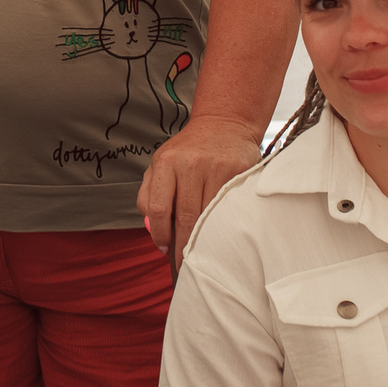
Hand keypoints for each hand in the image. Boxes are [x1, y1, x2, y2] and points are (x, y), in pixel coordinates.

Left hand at [140, 113, 263, 270]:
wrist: (224, 123)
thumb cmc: (188, 150)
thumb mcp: (160, 163)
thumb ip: (148, 194)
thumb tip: (151, 228)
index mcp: (166, 162)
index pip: (159, 208)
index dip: (160, 234)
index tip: (163, 249)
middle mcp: (191, 163)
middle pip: (186, 217)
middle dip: (184, 245)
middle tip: (184, 262)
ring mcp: (217, 167)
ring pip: (209, 215)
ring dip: (204, 237)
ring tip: (201, 251)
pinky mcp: (239, 171)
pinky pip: (229, 207)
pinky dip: (223, 224)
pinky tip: (220, 232)